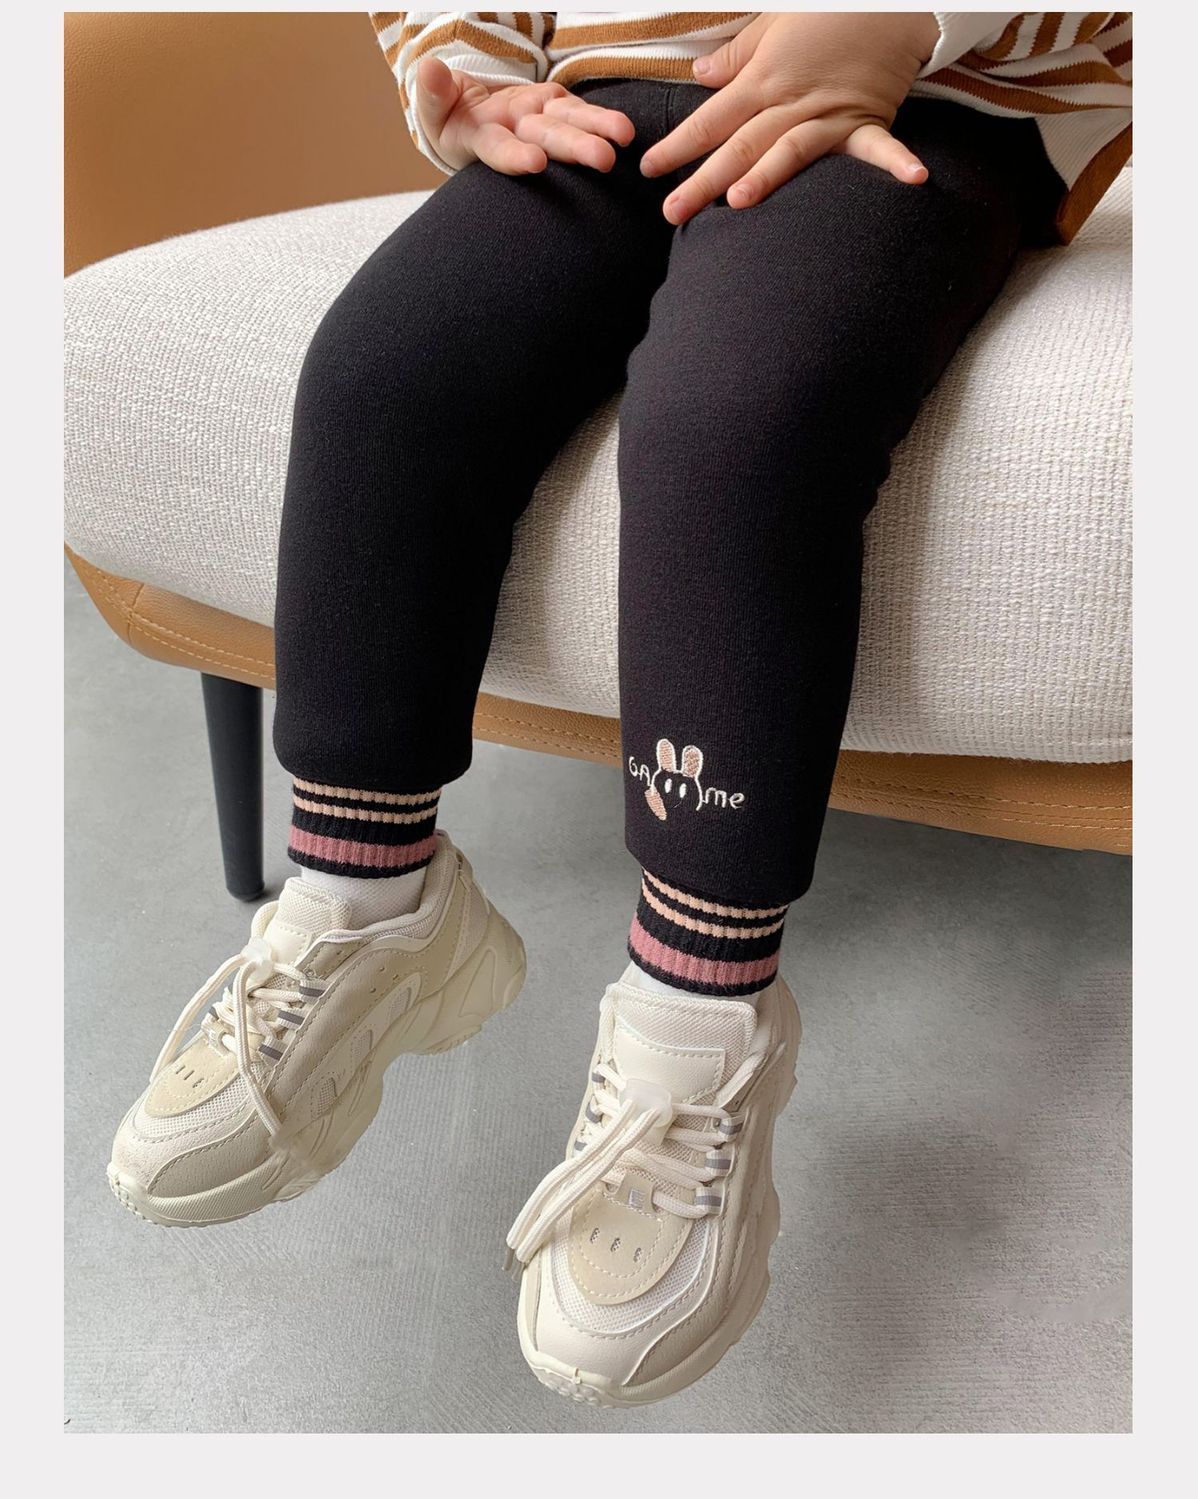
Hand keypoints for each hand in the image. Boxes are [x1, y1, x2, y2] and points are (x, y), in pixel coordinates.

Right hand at [416, 56, 634, 174]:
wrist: (468, 120)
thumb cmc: (448, 119)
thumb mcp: (432, 108)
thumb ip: (432, 92)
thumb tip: (429, 68)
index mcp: (482, 138)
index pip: (498, 148)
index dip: (516, 156)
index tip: (536, 163)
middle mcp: (517, 133)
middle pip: (546, 139)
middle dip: (575, 148)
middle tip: (604, 159)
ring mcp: (538, 121)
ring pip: (568, 124)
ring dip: (596, 130)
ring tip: (624, 136)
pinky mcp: (553, 106)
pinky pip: (579, 111)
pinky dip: (599, 117)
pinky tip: (624, 128)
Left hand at [640, 12, 940, 223]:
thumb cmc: (826, 10)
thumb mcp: (773, 19)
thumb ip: (736, 54)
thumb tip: (700, 77)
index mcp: (764, 79)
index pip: (710, 119)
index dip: (678, 145)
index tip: (649, 170)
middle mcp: (792, 101)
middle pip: (739, 145)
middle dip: (703, 180)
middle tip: (672, 213)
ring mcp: (829, 114)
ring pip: (789, 150)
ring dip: (765, 177)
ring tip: (737, 204)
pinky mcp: (864, 120)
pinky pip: (876, 148)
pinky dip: (894, 164)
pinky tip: (914, 182)